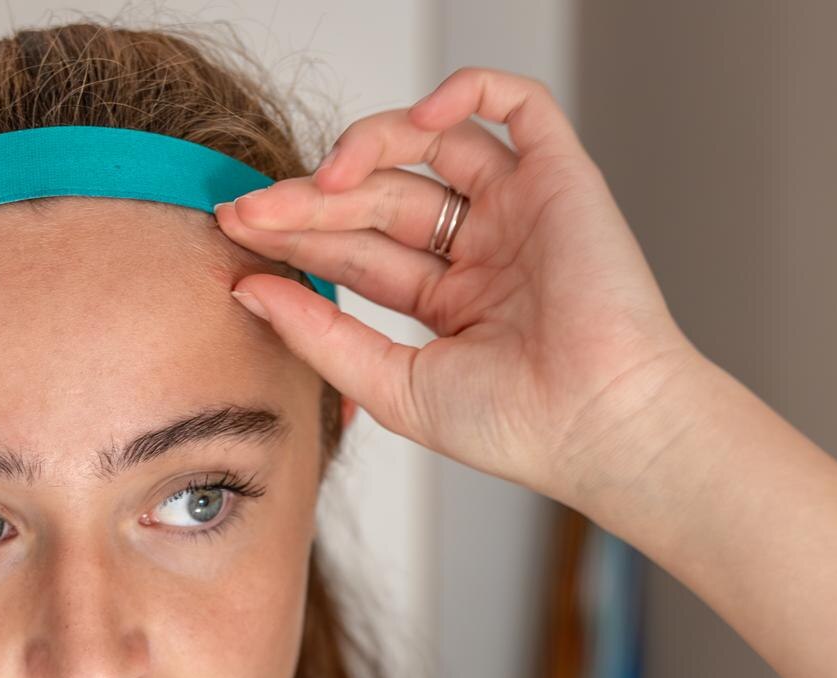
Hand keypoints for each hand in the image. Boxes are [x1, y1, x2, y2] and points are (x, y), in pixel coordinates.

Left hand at [214, 65, 708, 511]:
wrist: (598, 425)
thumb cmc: (515, 427)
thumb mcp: (392, 385)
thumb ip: (320, 335)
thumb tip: (247, 290)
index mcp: (447, 300)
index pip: (356, 246)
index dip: (296, 233)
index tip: (238, 231)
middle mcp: (482, 248)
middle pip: (380, 196)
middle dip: (313, 197)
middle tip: (254, 207)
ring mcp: (520, 210)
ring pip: (431, 144)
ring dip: (369, 145)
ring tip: (325, 177)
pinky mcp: (562, 177)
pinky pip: (515, 105)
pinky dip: (464, 91)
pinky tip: (416, 119)